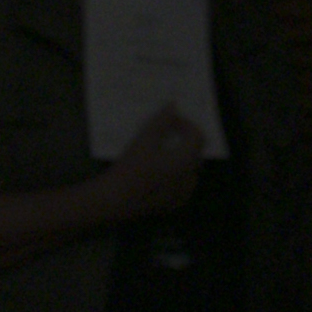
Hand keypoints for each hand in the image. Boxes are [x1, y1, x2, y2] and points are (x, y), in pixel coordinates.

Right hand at [101, 105, 205, 221]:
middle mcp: (190, 178)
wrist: (113, 201)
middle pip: (195, 154)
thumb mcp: (144, 139)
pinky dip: (176, 176)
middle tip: (167, 133)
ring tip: (163, 153)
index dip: (186, 124)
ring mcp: (181, 195)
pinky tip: (161, 174)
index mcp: (187, 160)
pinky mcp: (171, 206)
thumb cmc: (130, 168)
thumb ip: (161, 120)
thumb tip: (173, 105)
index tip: (170, 120)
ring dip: (181, 159)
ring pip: (190, 171)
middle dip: (184, 141)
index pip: (197, 136)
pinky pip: (182, 187)